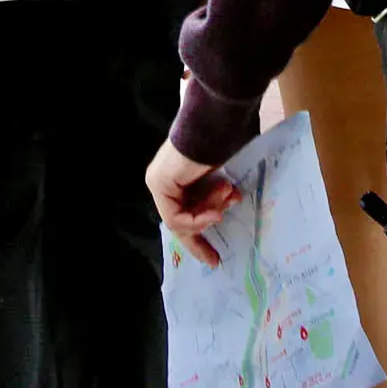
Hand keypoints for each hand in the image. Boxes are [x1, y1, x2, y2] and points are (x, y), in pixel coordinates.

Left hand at [146, 138, 240, 264]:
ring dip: (210, 212)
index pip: (183, 215)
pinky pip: (177, 218)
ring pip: (182, 221)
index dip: (198, 237)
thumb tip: (219, 213)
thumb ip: (214, 198)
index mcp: (177, 179)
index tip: (213, 258)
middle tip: (214, 260)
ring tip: (228, 194)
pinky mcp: (158, 185)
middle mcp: (163, 182)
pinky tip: (215, 211)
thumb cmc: (221, 146)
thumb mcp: (218, 181)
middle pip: (180, 223)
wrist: (214, 127)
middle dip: (199, 241)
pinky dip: (198, 218)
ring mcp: (158, 183)